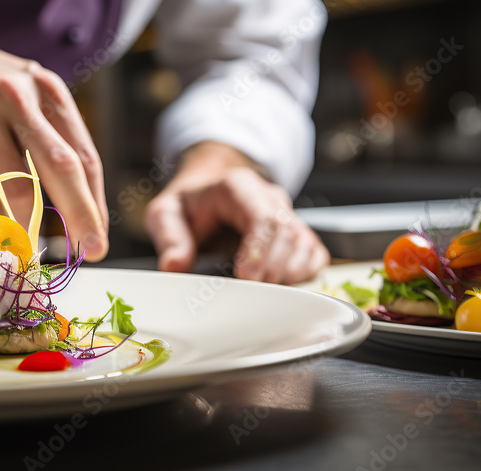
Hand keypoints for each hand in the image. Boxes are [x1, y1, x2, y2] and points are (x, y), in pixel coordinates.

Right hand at [0, 8, 108, 260]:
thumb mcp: (14, 97)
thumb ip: (40, 139)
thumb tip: (72, 204)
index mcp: (45, 89)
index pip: (82, 155)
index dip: (94, 203)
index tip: (97, 241)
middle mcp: (17, 92)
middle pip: (60, 165)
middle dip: (80, 214)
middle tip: (91, 252)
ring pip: (13, 181)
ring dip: (21, 226)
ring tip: (23, 251)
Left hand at [145, 142, 328, 283]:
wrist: (207, 191)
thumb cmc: (190, 203)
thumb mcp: (166, 212)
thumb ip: (169, 236)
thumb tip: (175, 266)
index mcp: (238, 188)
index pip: (262, 217)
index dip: (260, 250)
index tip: (246, 278)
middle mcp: (269, 198)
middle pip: (288, 233)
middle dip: (273, 269)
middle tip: (251, 293)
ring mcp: (287, 215)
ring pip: (306, 244)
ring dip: (291, 274)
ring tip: (265, 293)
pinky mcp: (296, 234)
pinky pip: (314, 254)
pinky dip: (305, 274)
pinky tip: (284, 287)